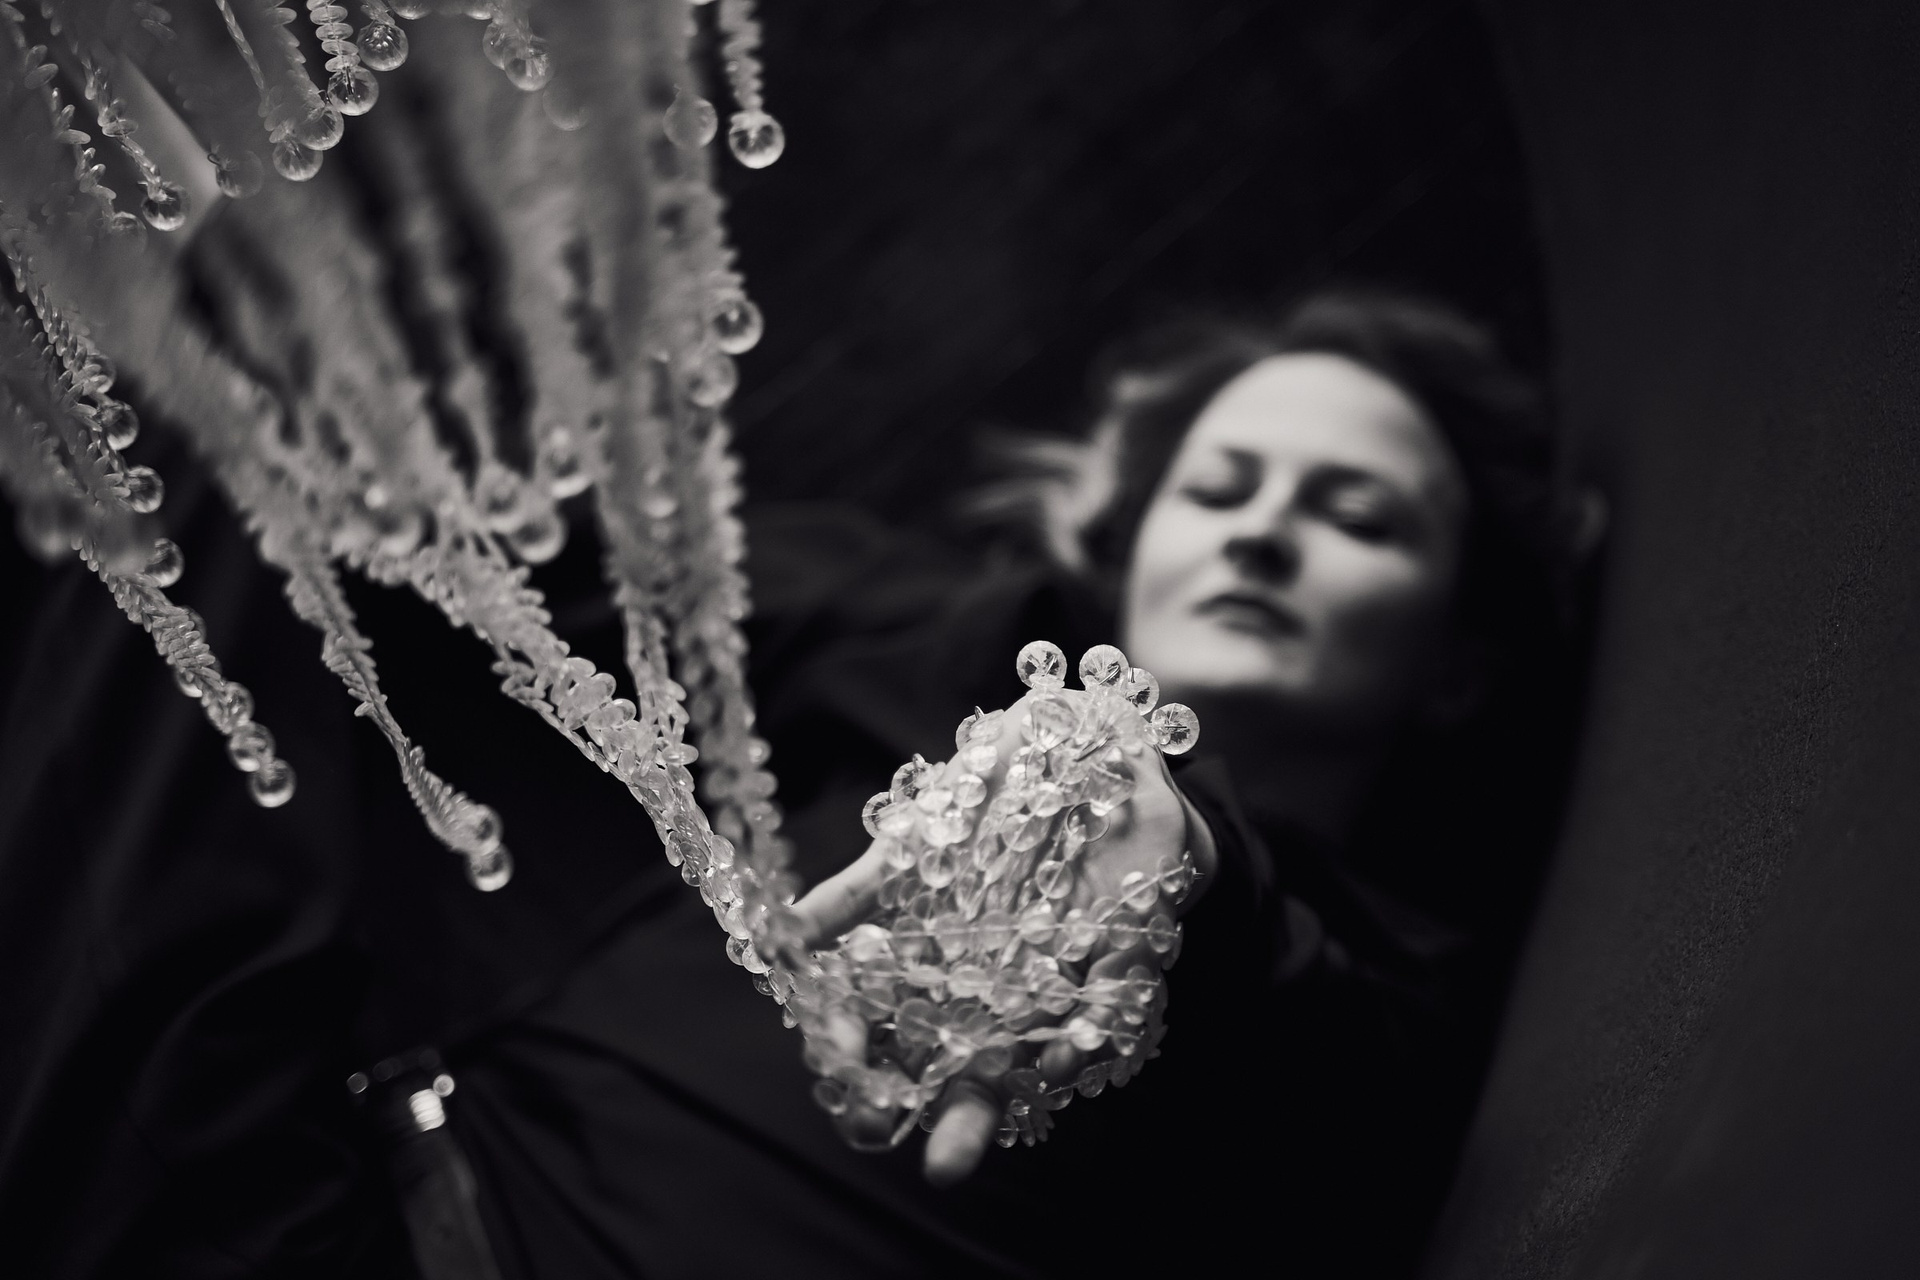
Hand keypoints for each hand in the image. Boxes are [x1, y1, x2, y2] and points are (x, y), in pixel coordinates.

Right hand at [790, 690, 1216, 1184]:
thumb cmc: (993, 794)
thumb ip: (856, 892)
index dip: (865, 1060)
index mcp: (941, 969)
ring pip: (1043, 1049)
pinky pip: (1114, 996)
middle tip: (942, 1168)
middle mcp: (1001, 986)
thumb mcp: (913, 836)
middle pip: (974, 1071)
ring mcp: (1064, 972)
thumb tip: (783, 934)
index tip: (842, 1069)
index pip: (894, 1037)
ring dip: (1025, 1085)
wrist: (1084, 743)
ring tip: (1004, 1118)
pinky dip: (1091, 1026)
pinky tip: (1063, 1058)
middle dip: (959, 1122)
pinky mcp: (1127, 944)